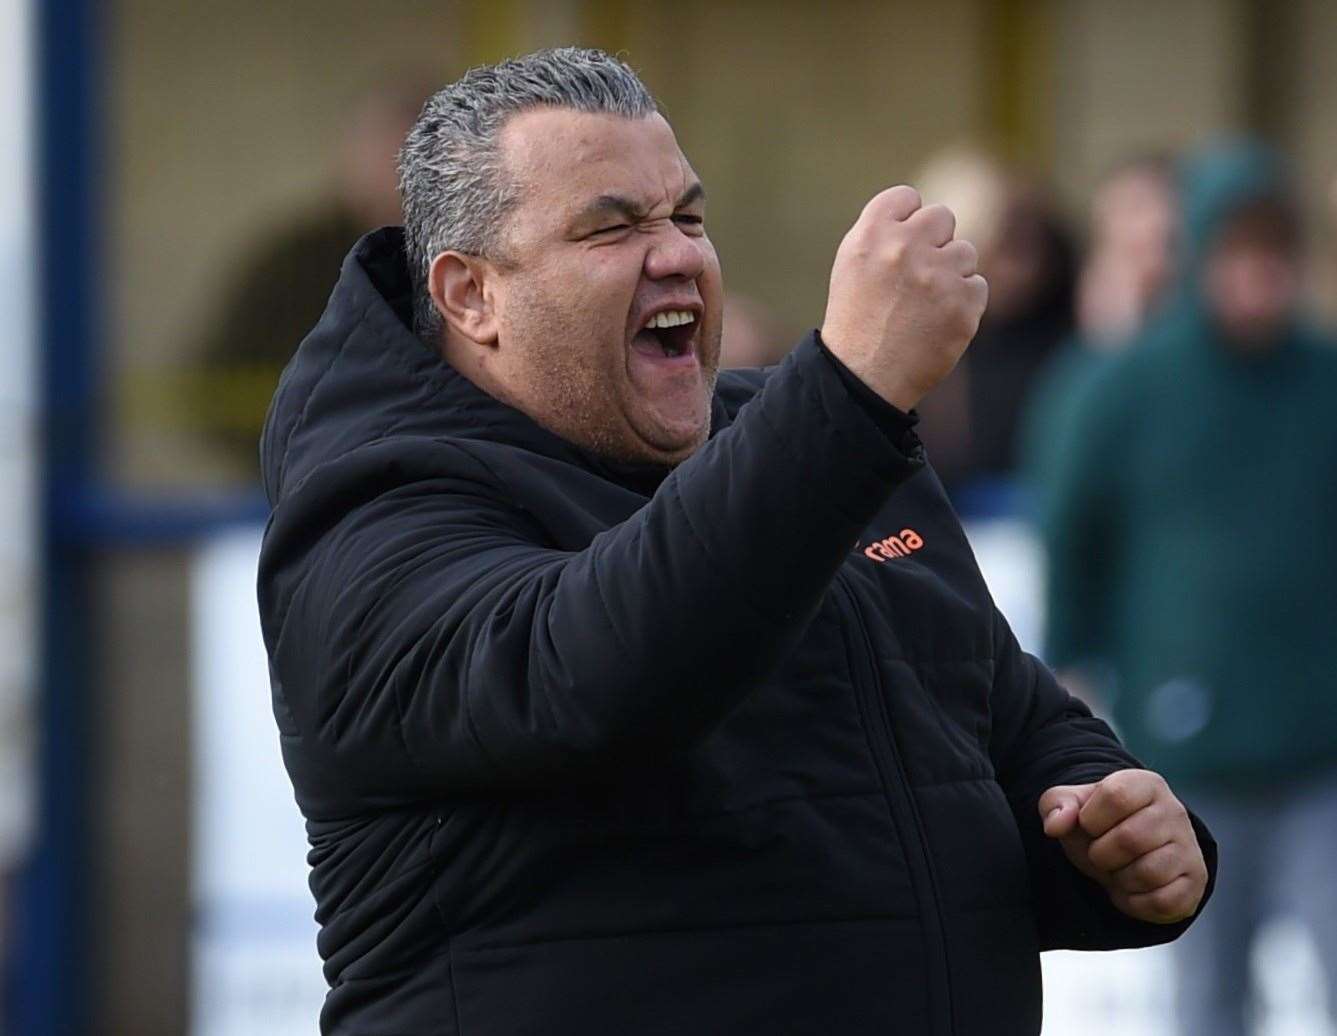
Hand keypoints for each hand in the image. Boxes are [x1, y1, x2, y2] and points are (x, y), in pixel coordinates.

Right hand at [821, 185, 987, 410]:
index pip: (907, 197)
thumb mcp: (853, 265)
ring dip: (950, 275)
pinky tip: (936, 322)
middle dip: (934, 243)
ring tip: (923, 305)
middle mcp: (904, 247)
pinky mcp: (963, 304)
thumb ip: (884, 231)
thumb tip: (922, 211)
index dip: (906, 221)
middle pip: (942, 217)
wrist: (864, 377)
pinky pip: (977, 286)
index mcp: (871, 234)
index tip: (900, 246)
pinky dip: (962, 304)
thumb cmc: (857, 319)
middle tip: (916, 277)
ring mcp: (937, 275)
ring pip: (965, 252)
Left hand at [1039, 769, 1207, 924]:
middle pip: (1130, 839)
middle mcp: (1174, 811)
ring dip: (1120, 880)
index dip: (1091, 818)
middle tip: (1102, 854)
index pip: (1115, 796)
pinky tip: (1131, 890)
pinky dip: (1136, 903)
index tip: (1090, 825)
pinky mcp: (1196, 881)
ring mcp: (1189, 847)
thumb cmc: (1099, 824)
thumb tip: (1055, 825)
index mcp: (1145, 784)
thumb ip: (1056, 805)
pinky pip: (1164, 901)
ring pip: (1148, 873)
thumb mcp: (1072, 806)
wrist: (1127, 852)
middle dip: (1101, 855)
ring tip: (1119, 870)